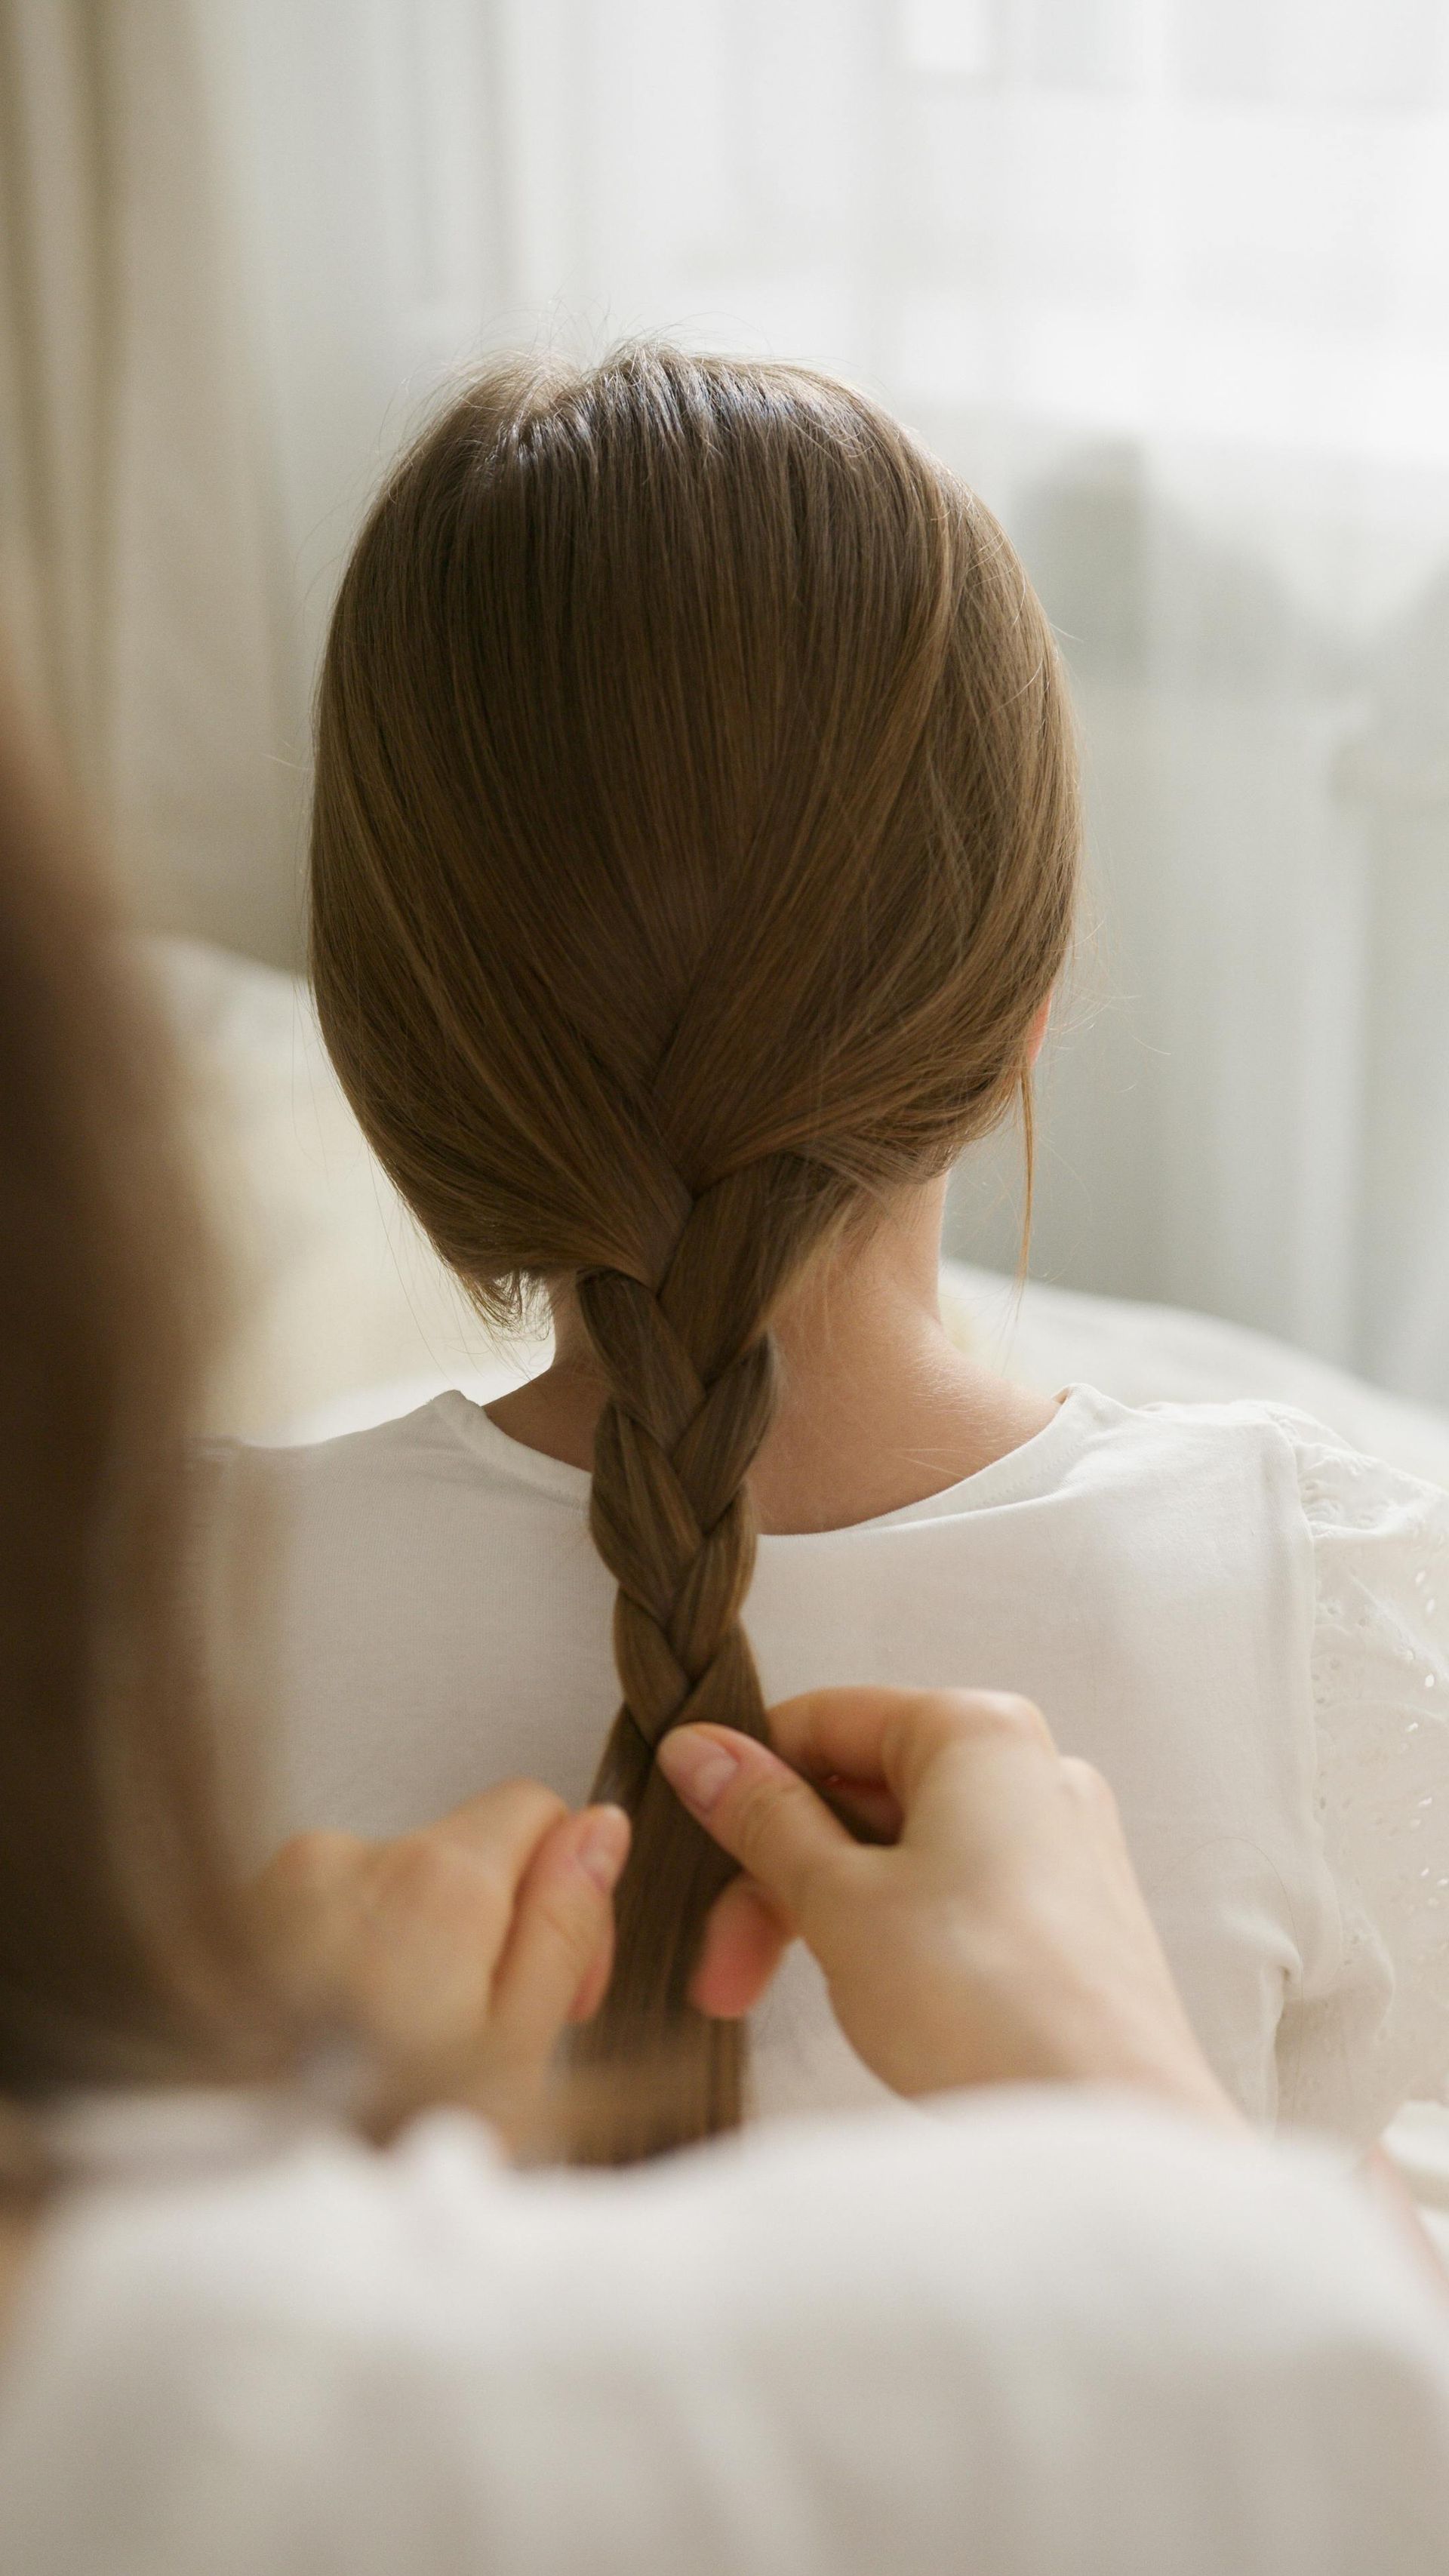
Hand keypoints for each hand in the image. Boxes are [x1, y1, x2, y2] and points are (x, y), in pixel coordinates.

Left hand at [253, 1786, 629, 2143]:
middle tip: (472, 2041)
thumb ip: (562, 1925)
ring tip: (392, 2057)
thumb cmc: (369, 2148)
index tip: (550, 1982)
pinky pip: (323, 1915)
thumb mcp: (514, 2053)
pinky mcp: (235, 1917)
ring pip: (392, 1891)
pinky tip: (334, 2045)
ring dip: (410, 1953)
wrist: (228, 2196)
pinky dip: (342, 1964)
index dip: (564, 1893)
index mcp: (437, 1881)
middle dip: (485, 1932)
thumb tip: (597, 1829)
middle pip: (463, 1855)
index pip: (536, 1809)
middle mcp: (354, 1857)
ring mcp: (283, 1883)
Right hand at [658, 1688, 1236, 2124]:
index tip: (688, 1841)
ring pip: (903, 1854)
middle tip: (723, 1969)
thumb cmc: (978, 1999)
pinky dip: (889, 1937)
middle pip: (861, 1794)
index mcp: (979, 1733)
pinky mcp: (1071, 1923)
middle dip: (775, 1878)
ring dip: (821, 1916)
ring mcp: (1060, 1849)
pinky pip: (952, 1900)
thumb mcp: (838, 1900)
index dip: (746, 1779)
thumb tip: (700, 1749)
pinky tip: (865, 2002)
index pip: (827, 1719)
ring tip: (768, 2000)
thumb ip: (764, 1818)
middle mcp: (1032, 1773)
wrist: (1108, 2125)